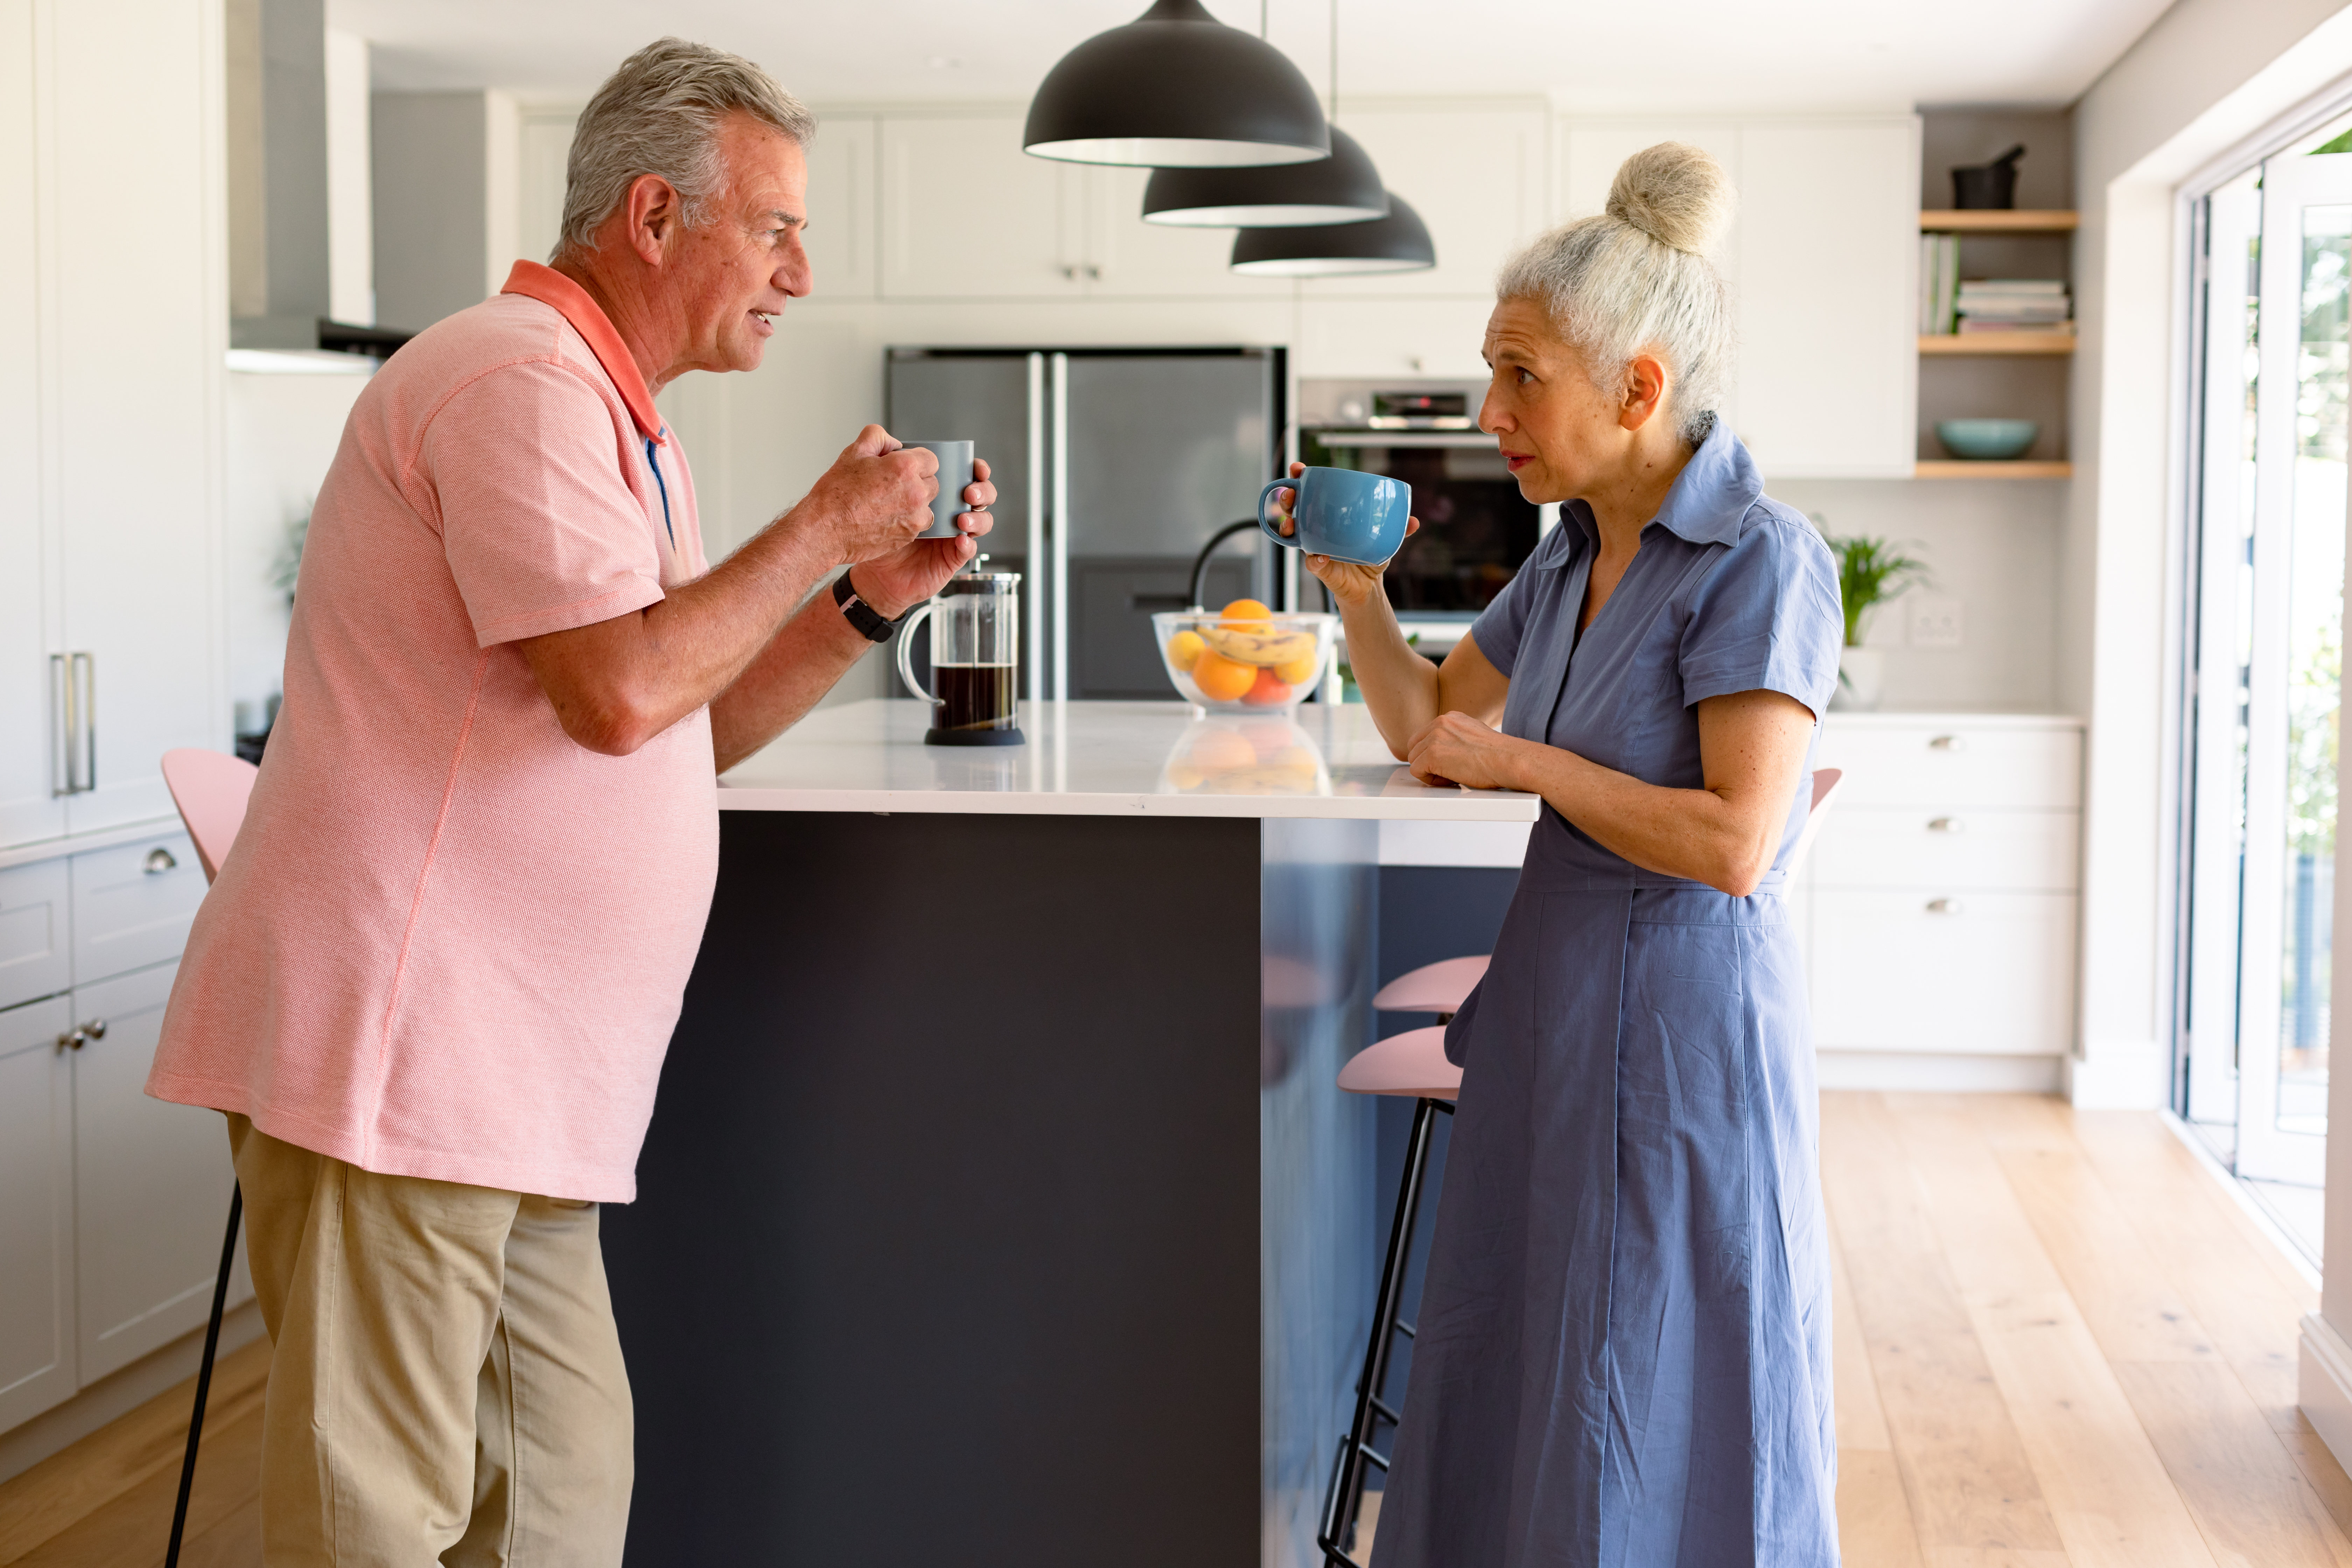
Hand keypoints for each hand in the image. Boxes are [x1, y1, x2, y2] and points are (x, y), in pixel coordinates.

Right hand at [783, 425, 941, 568]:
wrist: (825, 530)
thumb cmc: (836, 494)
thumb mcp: (854, 452)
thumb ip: (878, 437)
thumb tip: (894, 444)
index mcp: (905, 468)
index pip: (931, 459)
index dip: (916, 461)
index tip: (903, 466)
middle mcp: (915, 493)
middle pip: (932, 482)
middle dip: (917, 480)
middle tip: (891, 484)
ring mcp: (914, 517)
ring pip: (926, 505)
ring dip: (914, 502)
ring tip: (887, 502)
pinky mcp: (909, 536)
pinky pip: (918, 524)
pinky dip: (907, 520)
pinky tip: (884, 517)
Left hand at [841, 457, 997, 617]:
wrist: (871, 564)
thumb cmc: (877, 527)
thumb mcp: (879, 491)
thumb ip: (887, 465)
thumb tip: (895, 443)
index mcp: (941, 493)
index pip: (968, 476)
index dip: (977, 469)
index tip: (974, 466)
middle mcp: (952, 512)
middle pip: (982, 497)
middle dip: (983, 491)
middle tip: (968, 492)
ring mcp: (955, 535)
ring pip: (982, 523)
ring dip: (978, 518)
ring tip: (962, 519)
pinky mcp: (952, 558)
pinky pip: (968, 550)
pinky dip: (968, 545)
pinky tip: (960, 540)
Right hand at [1265, 461, 1419, 608]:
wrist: (1368, 585)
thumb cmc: (1370, 554)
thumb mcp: (1385, 538)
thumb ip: (1398, 528)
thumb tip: (1415, 521)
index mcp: (1328, 515)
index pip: (1310, 491)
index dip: (1300, 478)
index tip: (1298, 468)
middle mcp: (1316, 528)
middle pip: (1294, 508)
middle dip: (1287, 498)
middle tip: (1290, 494)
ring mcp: (1314, 547)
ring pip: (1293, 534)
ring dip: (1287, 526)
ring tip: (1290, 523)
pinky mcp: (1319, 567)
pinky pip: (1311, 562)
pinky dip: (1314, 560)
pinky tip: (1318, 558)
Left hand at [1405, 711, 1524, 790]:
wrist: (1508, 760)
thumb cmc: (1499, 755)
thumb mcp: (1474, 735)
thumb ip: (1456, 737)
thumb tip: (1446, 750)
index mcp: (1451, 717)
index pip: (1425, 735)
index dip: (1432, 753)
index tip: (1448, 763)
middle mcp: (1441, 723)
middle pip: (1415, 746)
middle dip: (1427, 761)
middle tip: (1448, 772)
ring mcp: (1435, 737)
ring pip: (1415, 759)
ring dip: (1430, 771)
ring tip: (1453, 776)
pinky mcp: (1432, 754)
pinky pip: (1416, 771)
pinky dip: (1431, 780)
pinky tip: (1451, 779)